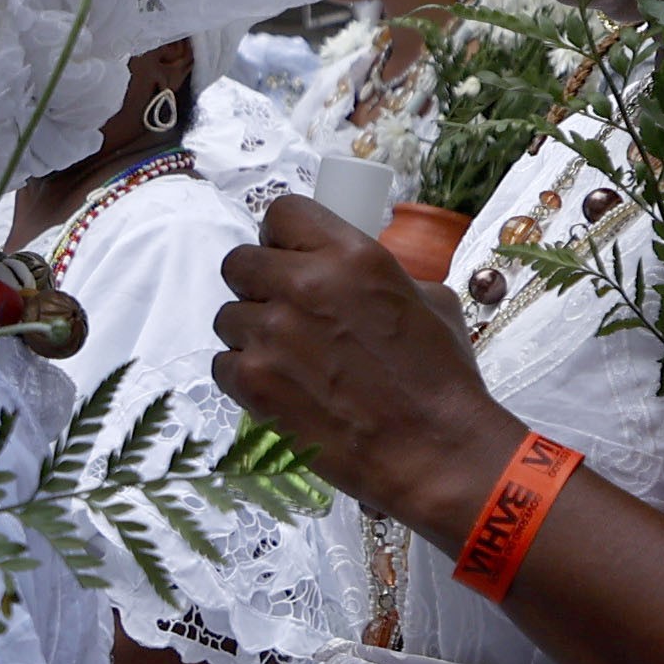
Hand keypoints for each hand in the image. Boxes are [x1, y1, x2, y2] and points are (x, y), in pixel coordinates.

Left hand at [213, 196, 520, 542]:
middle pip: (239, 263)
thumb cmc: (440, 381)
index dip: (281, 237)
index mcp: (352, 257)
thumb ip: (376, 276)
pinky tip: (281, 390)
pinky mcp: (253, 382)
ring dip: (250, 334)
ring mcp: (272, 334)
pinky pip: (223, 364)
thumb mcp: (429, 301)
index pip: (282, 213)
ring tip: (288, 360)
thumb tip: (346, 274)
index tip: (288, 257)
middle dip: (257, 284)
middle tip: (284, 311)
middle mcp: (304, 285)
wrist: (433, 450)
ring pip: (227, 316)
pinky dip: (244, 377)